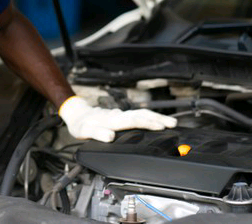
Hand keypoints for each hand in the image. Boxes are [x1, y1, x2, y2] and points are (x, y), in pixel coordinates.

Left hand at [59, 96, 176, 142]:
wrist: (77, 114)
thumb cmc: (81, 124)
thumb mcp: (83, 131)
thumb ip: (96, 133)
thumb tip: (110, 136)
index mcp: (111, 120)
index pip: (132, 121)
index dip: (147, 123)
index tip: (160, 126)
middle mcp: (118, 116)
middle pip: (141, 115)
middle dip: (158, 118)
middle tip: (173, 124)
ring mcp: (121, 116)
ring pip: (141, 114)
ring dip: (156, 117)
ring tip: (171, 122)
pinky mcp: (121, 117)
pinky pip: (138, 116)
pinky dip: (149, 118)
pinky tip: (157, 122)